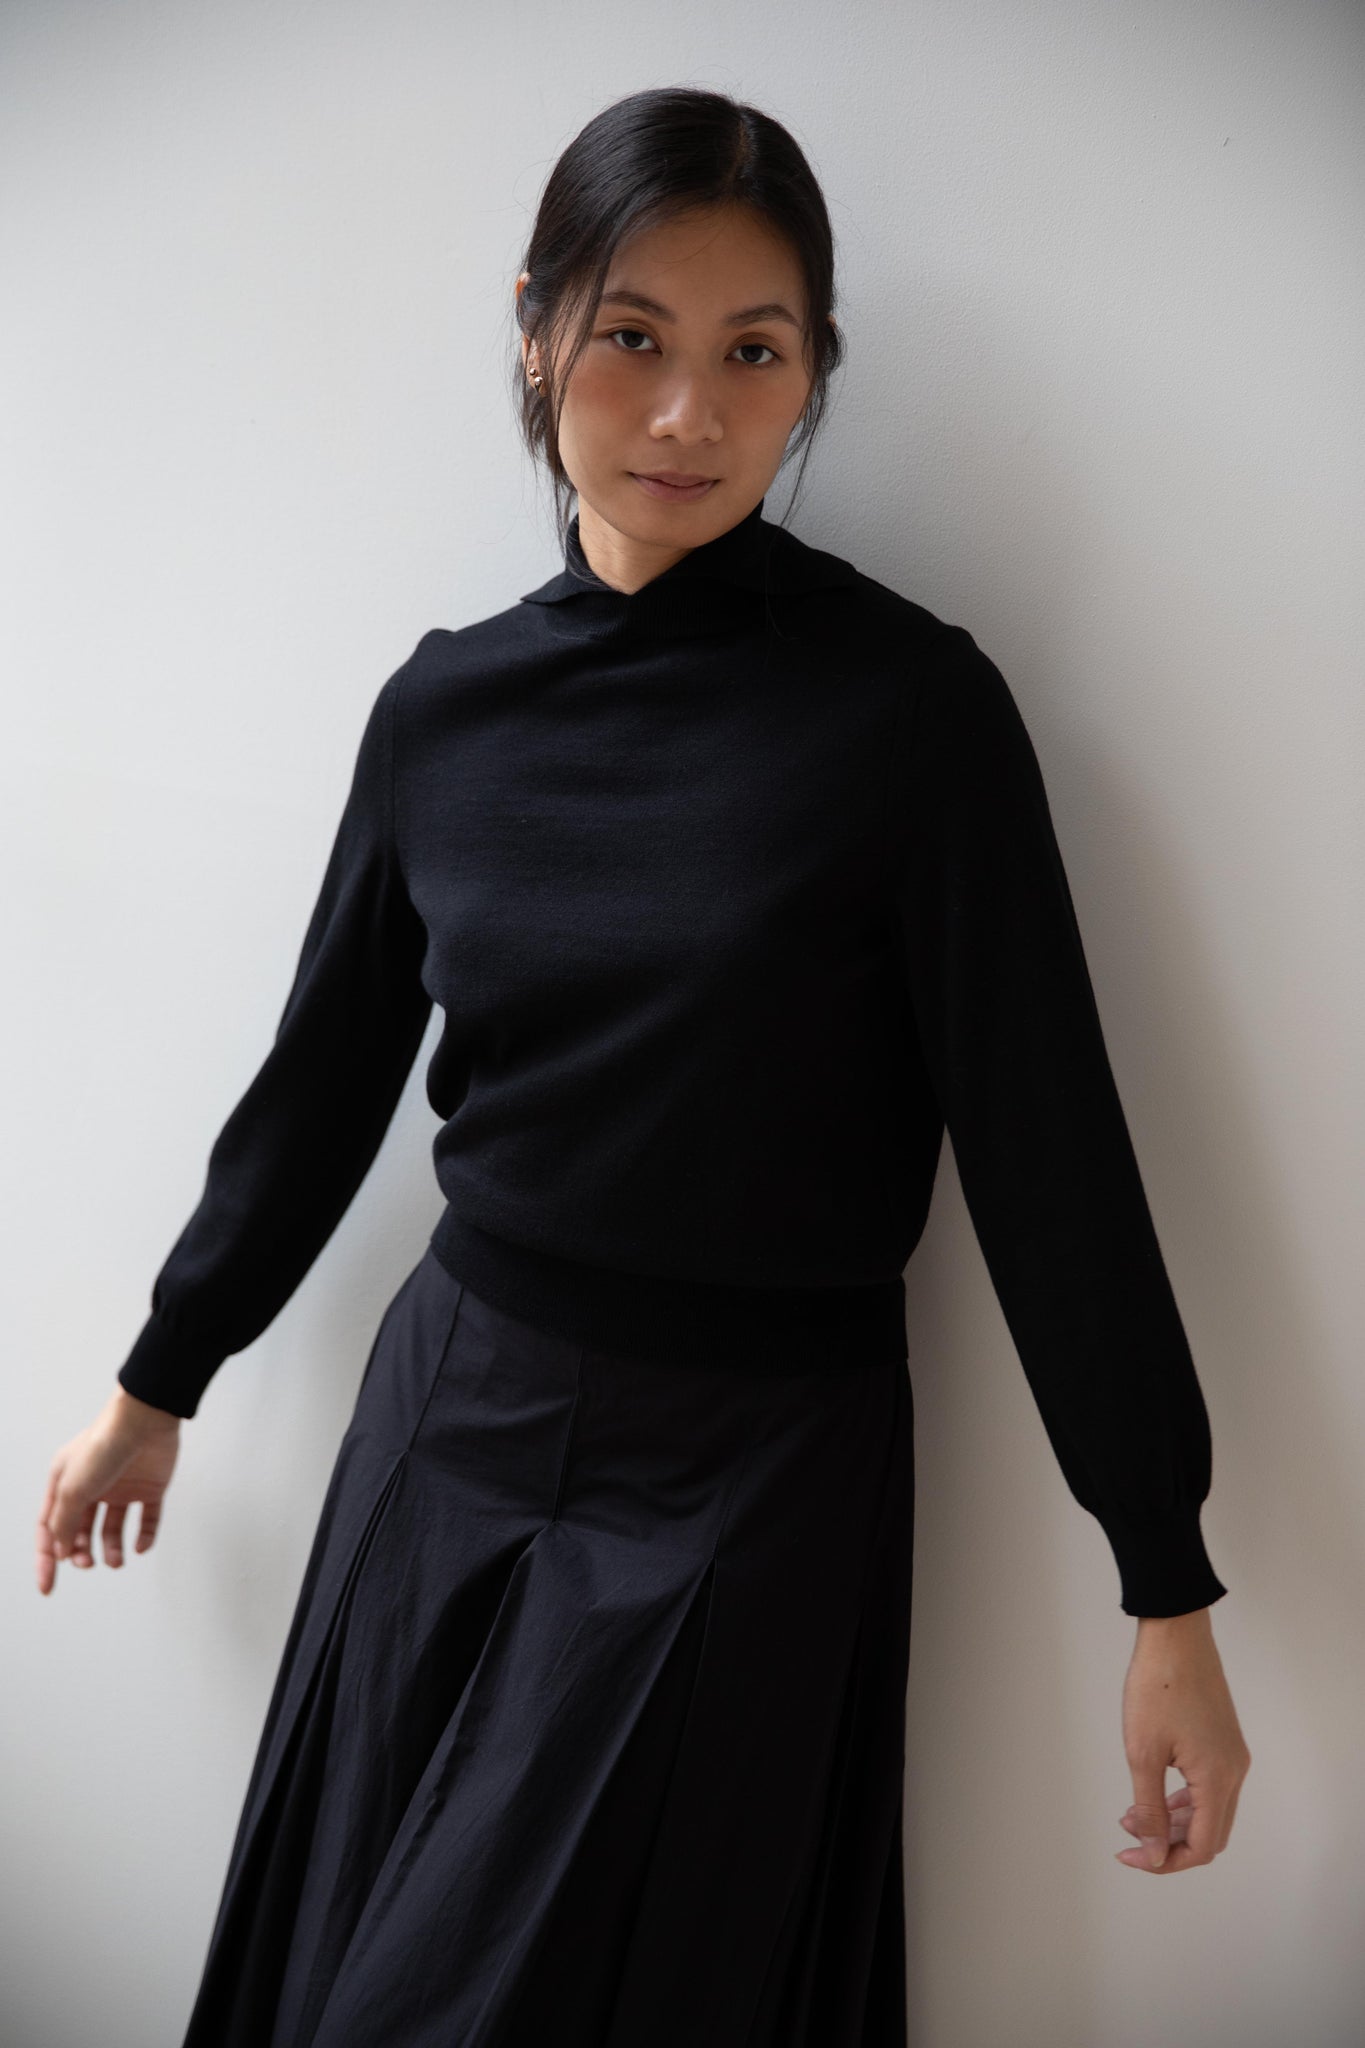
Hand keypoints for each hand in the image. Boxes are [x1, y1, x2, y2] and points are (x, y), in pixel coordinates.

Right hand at [36, 1388, 181, 1595]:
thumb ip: (63, 1522)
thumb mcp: (72, 1488)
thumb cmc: (104, 1445)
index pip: (49, 1528)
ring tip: (116, 1561)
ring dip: (111, 1549)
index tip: (47, 1587)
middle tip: (88, 1563)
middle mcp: (92, 1485)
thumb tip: (60, 1551)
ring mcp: (121, 1486)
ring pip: (112, 1528)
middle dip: (81, 1552)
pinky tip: (140, 1546)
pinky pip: (147, 1518)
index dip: (47, 1559)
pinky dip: (144, 1536)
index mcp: (65, 1482)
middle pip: (79, 1530)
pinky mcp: (150, 1487)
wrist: (146, 1420)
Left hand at [1115, 1606, 1250, 1872]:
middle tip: (1129, 1839)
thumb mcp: (1143, 1752)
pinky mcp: (1223, 1740)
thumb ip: (1149, 1809)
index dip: (1167, 1861)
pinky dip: (1182, 1799)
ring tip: (1131, 1816)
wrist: (1176, 1635)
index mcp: (1218, 1779)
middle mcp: (1234, 1772)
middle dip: (1169, 1843)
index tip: (1130, 1856)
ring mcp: (1232, 1755)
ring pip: (1209, 1810)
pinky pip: (1209, 1787)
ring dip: (1173, 1821)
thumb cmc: (1156, 1688)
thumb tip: (1153, 1853)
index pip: (1203, 1846)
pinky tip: (1152, 1794)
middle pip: (1210, 1833)